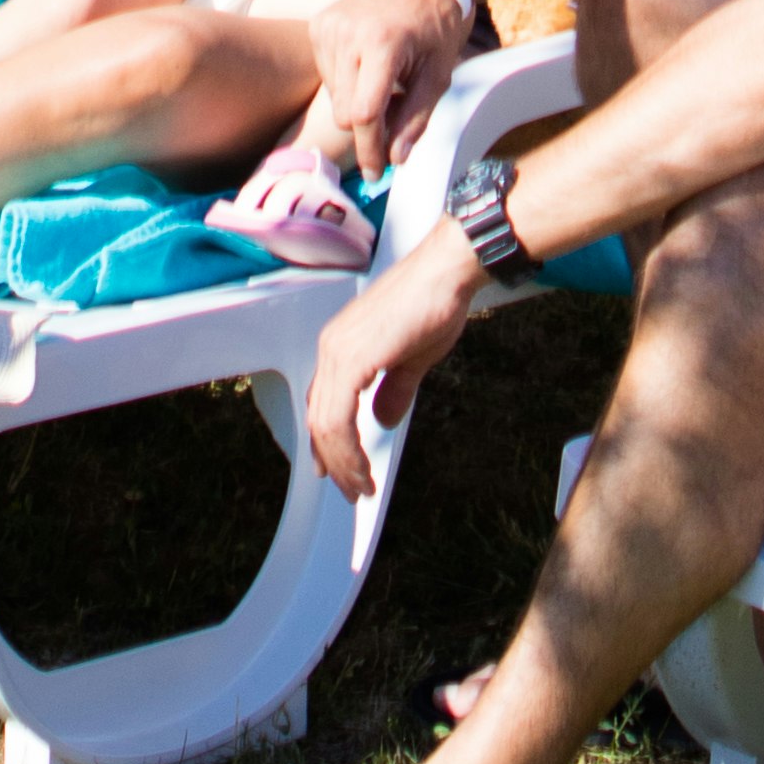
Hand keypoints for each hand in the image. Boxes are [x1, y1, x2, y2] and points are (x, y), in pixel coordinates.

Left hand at [304, 238, 481, 496]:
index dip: (325, 442)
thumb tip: (383, 419)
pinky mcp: (352, 359)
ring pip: (325, 425)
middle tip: (352, 490)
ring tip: (360, 487)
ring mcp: (338, 352)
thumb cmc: (433, 304)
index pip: (321, 403)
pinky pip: (338, 418)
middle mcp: (331, 347)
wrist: (444, 272)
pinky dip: (348, 449)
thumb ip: (393, 389)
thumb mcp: (412, 358)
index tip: (334, 470)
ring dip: (343, 463)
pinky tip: (362, 467)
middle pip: (318, 419)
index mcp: (340, 345)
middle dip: (335, 462)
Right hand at [310, 0, 473, 177]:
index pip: (365, 114)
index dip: (371, 149)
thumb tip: (395, 160)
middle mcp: (347, 33)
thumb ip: (415, 120)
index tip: (376, 173)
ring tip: (386, 82)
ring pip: (334, 97)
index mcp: (382, 45)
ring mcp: (328, 26)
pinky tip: (369, 64)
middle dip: (368, 129)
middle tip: (393, 124)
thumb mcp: (438, 76)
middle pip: (345, 112)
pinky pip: (326, 74)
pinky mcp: (319, 24)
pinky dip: (347, 81)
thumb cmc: (437, 27)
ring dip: (357, 103)